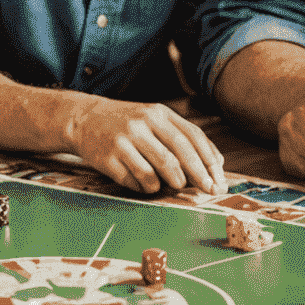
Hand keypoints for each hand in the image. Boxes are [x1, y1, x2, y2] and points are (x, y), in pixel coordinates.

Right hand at [64, 99, 225, 195]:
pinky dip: (147, 187)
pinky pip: (137, 181)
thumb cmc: (128, 123)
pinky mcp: (109, 158)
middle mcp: (143, 123)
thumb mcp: (155, 119)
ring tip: (170, 183)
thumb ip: (182, 136)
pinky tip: (143, 182)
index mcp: (158, 113)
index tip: (219, 180)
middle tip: (207, 192)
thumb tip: (216, 163)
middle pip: (179, 154)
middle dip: (198, 177)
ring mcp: (125, 140)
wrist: (85, 118)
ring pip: (159, 171)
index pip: (192, 137)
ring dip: (171, 183)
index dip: (209, 161)